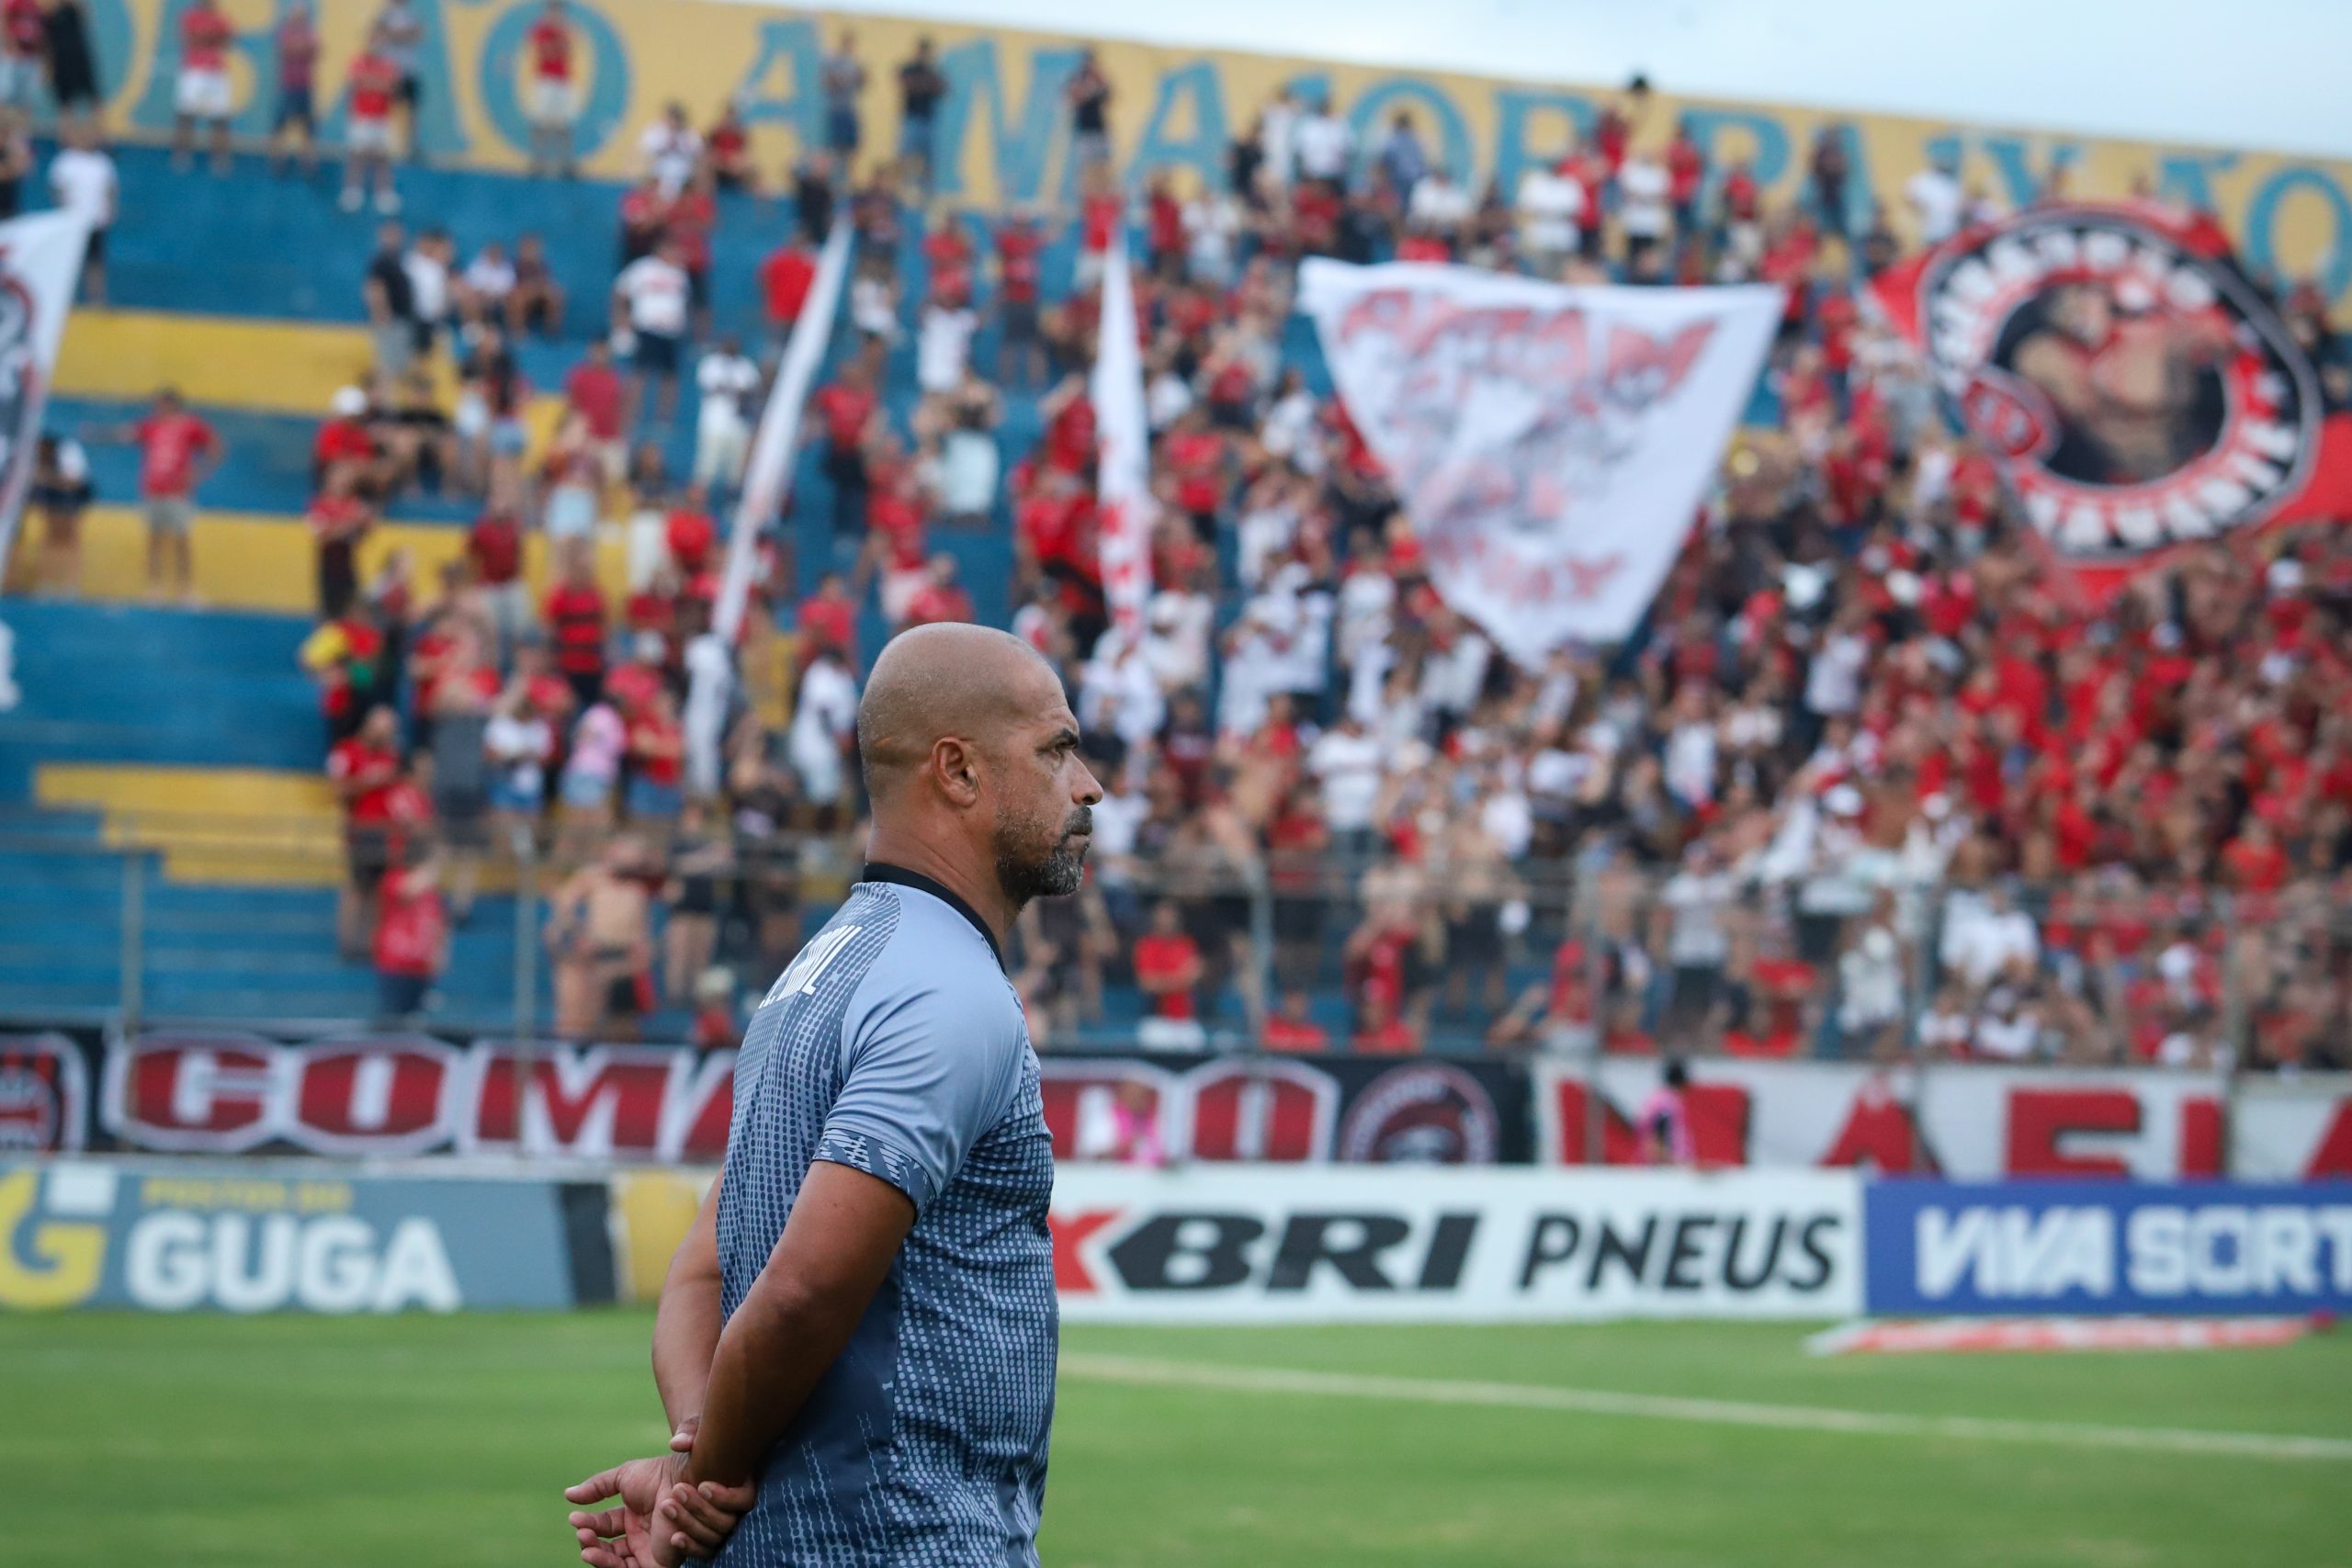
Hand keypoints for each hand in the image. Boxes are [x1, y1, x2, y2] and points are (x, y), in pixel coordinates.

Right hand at [564, 1453, 677, 1567]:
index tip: (574, 1518)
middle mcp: (640, 1534)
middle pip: (607, 1546)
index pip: (605, 1525)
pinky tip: (593, 1552)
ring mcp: (647, 1549)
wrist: (683, 1483)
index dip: (588, 1523)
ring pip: (613, 1561)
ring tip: (584, 1541)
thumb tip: (567, 1495)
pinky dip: (607, 1564)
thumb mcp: (624, 1476)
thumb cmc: (659, 1475)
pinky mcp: (655, 1563)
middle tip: (581, 1531)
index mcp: (635, 1515)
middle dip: (589, 1540)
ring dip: (595, 1553)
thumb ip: (597, 1487)